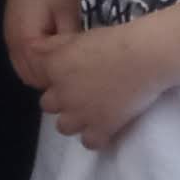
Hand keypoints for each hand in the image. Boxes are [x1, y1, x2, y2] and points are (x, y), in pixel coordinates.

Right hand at [4, 0, 81, 89]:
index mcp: (24, 39)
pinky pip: (26, 52)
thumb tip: (77, 69)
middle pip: (30, 75)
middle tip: (82, 74)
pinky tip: (62, 50)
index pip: (41, 76)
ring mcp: (11, 30)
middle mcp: (11, 39)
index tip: (87, 79)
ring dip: (46, 68)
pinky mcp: (17, 22)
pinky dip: (42, 57)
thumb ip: (70, 44)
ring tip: (74, 65)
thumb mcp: (71, 12)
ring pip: (27, 65)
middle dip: (53, 78)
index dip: (63, 80)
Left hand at [35, 18, 172, 147]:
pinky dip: (96, 137)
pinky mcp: (101, 127)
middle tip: (81, 94)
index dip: (54, 79)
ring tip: (91, 112)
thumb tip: (35, 49)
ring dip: (74, 121)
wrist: (144, 57)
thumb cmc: (115, 41)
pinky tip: (105, 127)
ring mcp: (80, 113)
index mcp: (54, 68)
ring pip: (63, 127)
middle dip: (61, 101)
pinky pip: (89, 142)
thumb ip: (54, 46)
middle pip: (48, 106)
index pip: (40, 79)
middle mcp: (62, 93)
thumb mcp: (78, 37)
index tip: (70, 76)